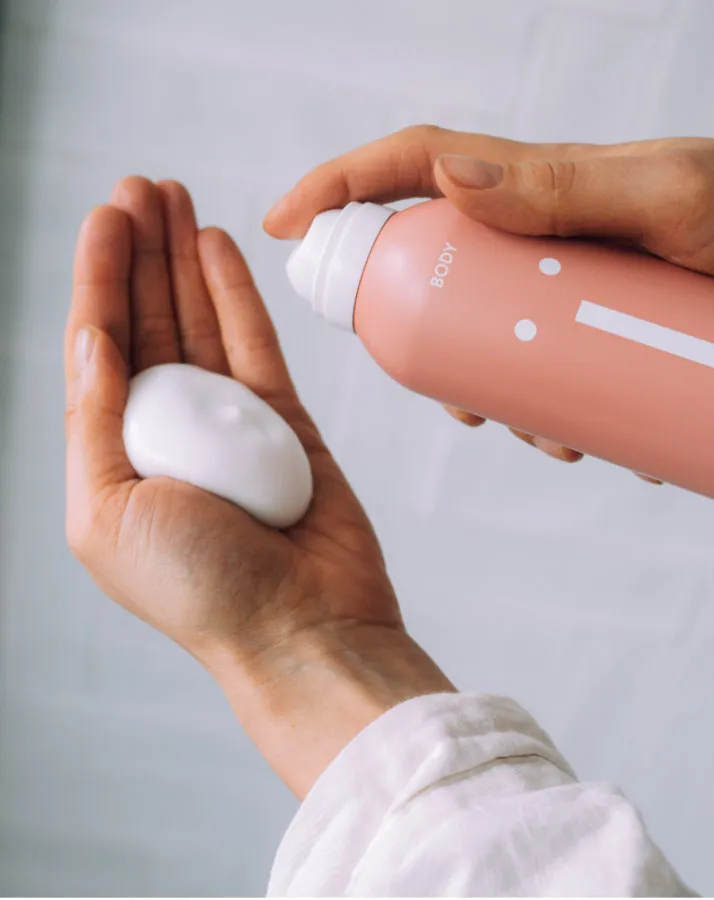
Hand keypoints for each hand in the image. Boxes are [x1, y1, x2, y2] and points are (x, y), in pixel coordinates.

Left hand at [65, 178, 452, 796]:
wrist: (303, 629)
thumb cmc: (203, 590)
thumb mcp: (110, 511)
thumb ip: (97, 421)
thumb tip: (91, 337)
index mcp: (117, 455)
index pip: (101, 347)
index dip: (98, 277)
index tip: (107, 215)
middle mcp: (170, 431)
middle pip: (150, 321)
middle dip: (140, 252)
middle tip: (141, 187)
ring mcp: (231, 424)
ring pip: (201, 323)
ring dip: (184, 261)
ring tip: (173, 198)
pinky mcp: (286, 423)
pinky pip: (257, 346)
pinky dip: (238, 297)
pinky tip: (220, 249)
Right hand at [264, 126, 713, 475]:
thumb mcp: (674, 195)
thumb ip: (566, 185)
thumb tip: (450, 176)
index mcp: (543, 187)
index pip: (418, 169)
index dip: (343, 188)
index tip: (284, 226)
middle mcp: (548, 236)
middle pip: (444, 281)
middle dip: (432, 346)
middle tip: (471, 406)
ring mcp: (579, 289)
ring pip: (499, 344)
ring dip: (508, 399)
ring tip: (563, 438)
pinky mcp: (612, 335)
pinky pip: (560, 379)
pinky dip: (567, 417)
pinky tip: (609, 443)